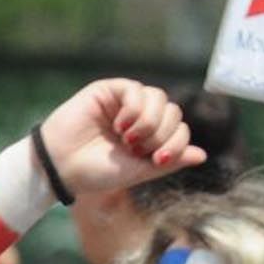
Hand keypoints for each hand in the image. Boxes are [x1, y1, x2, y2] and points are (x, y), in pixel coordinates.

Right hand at [37, 79, 206, 203]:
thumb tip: (201, 155)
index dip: (176, 142)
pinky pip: (137, 90)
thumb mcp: (139, 172)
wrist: (62, 167)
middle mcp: (140, 118)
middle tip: (138, 149)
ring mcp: (125, 103)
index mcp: (149, 138)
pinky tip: (119, 125)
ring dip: (149, 121)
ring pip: (159, 98)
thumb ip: (169, 161)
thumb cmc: (96, 173)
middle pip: (173, 111)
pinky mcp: (109, 91)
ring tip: (128, 138)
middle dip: (161, 133)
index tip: (156, 160)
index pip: (179, 129)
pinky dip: (134, 109)